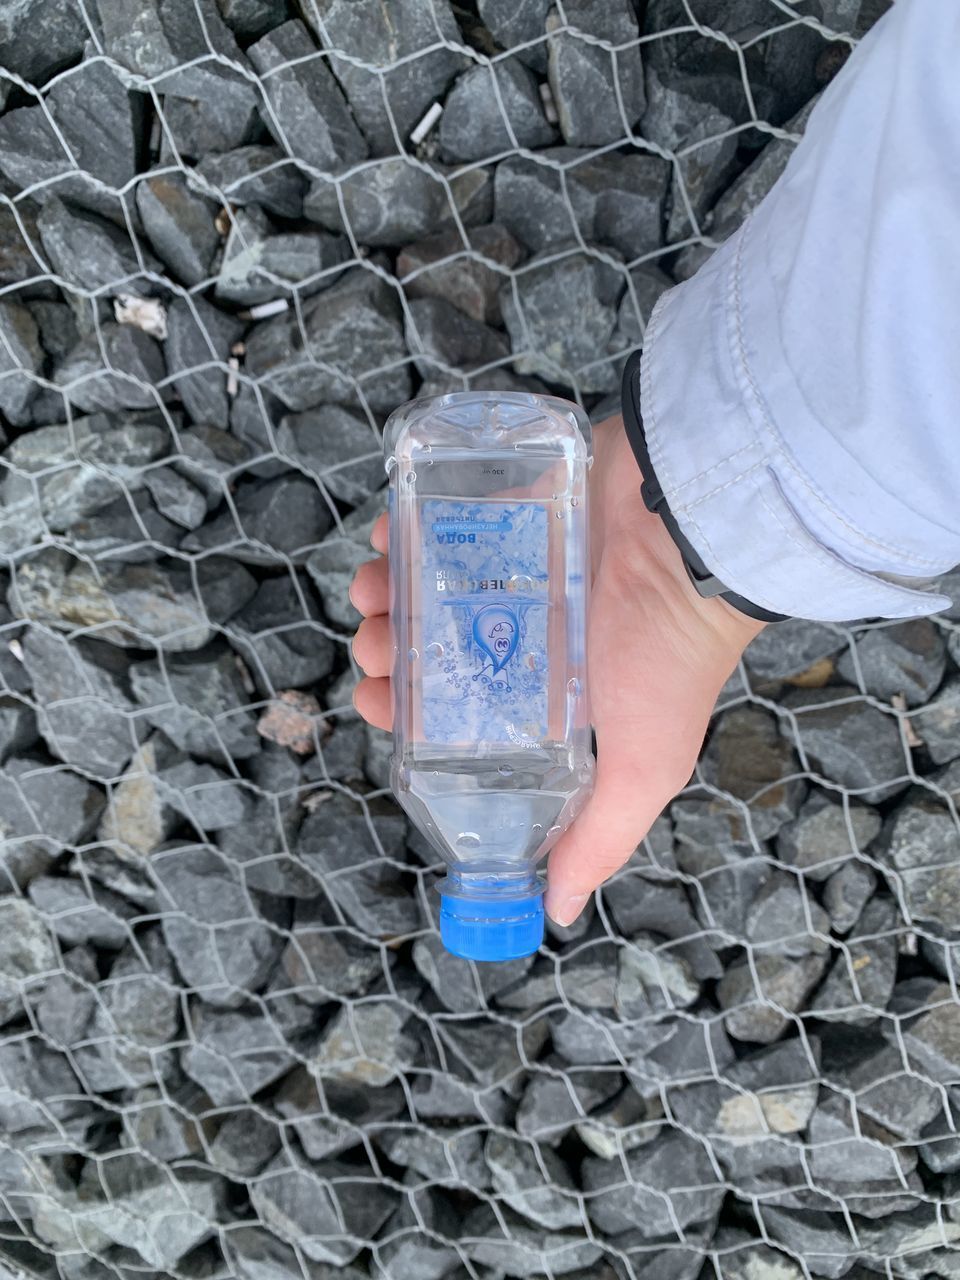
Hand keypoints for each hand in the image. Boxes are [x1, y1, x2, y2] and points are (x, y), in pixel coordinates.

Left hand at [349, 415, 764, 927]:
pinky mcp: (508, 504)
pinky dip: (397, 529)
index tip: (381, 705)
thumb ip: (599, 833)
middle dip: (384, 652)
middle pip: (426, 645)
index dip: (402, 712)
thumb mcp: (643, 762)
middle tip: (378, 647)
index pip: (453, 711)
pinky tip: (384, 538)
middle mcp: (524, 629)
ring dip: (380, 592)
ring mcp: (512, 562)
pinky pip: (434, 515)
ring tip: (375, 589)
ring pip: (418, 583)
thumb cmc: (667, 652)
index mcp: (543, 691)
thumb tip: (558, 912)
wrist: (687, 535)